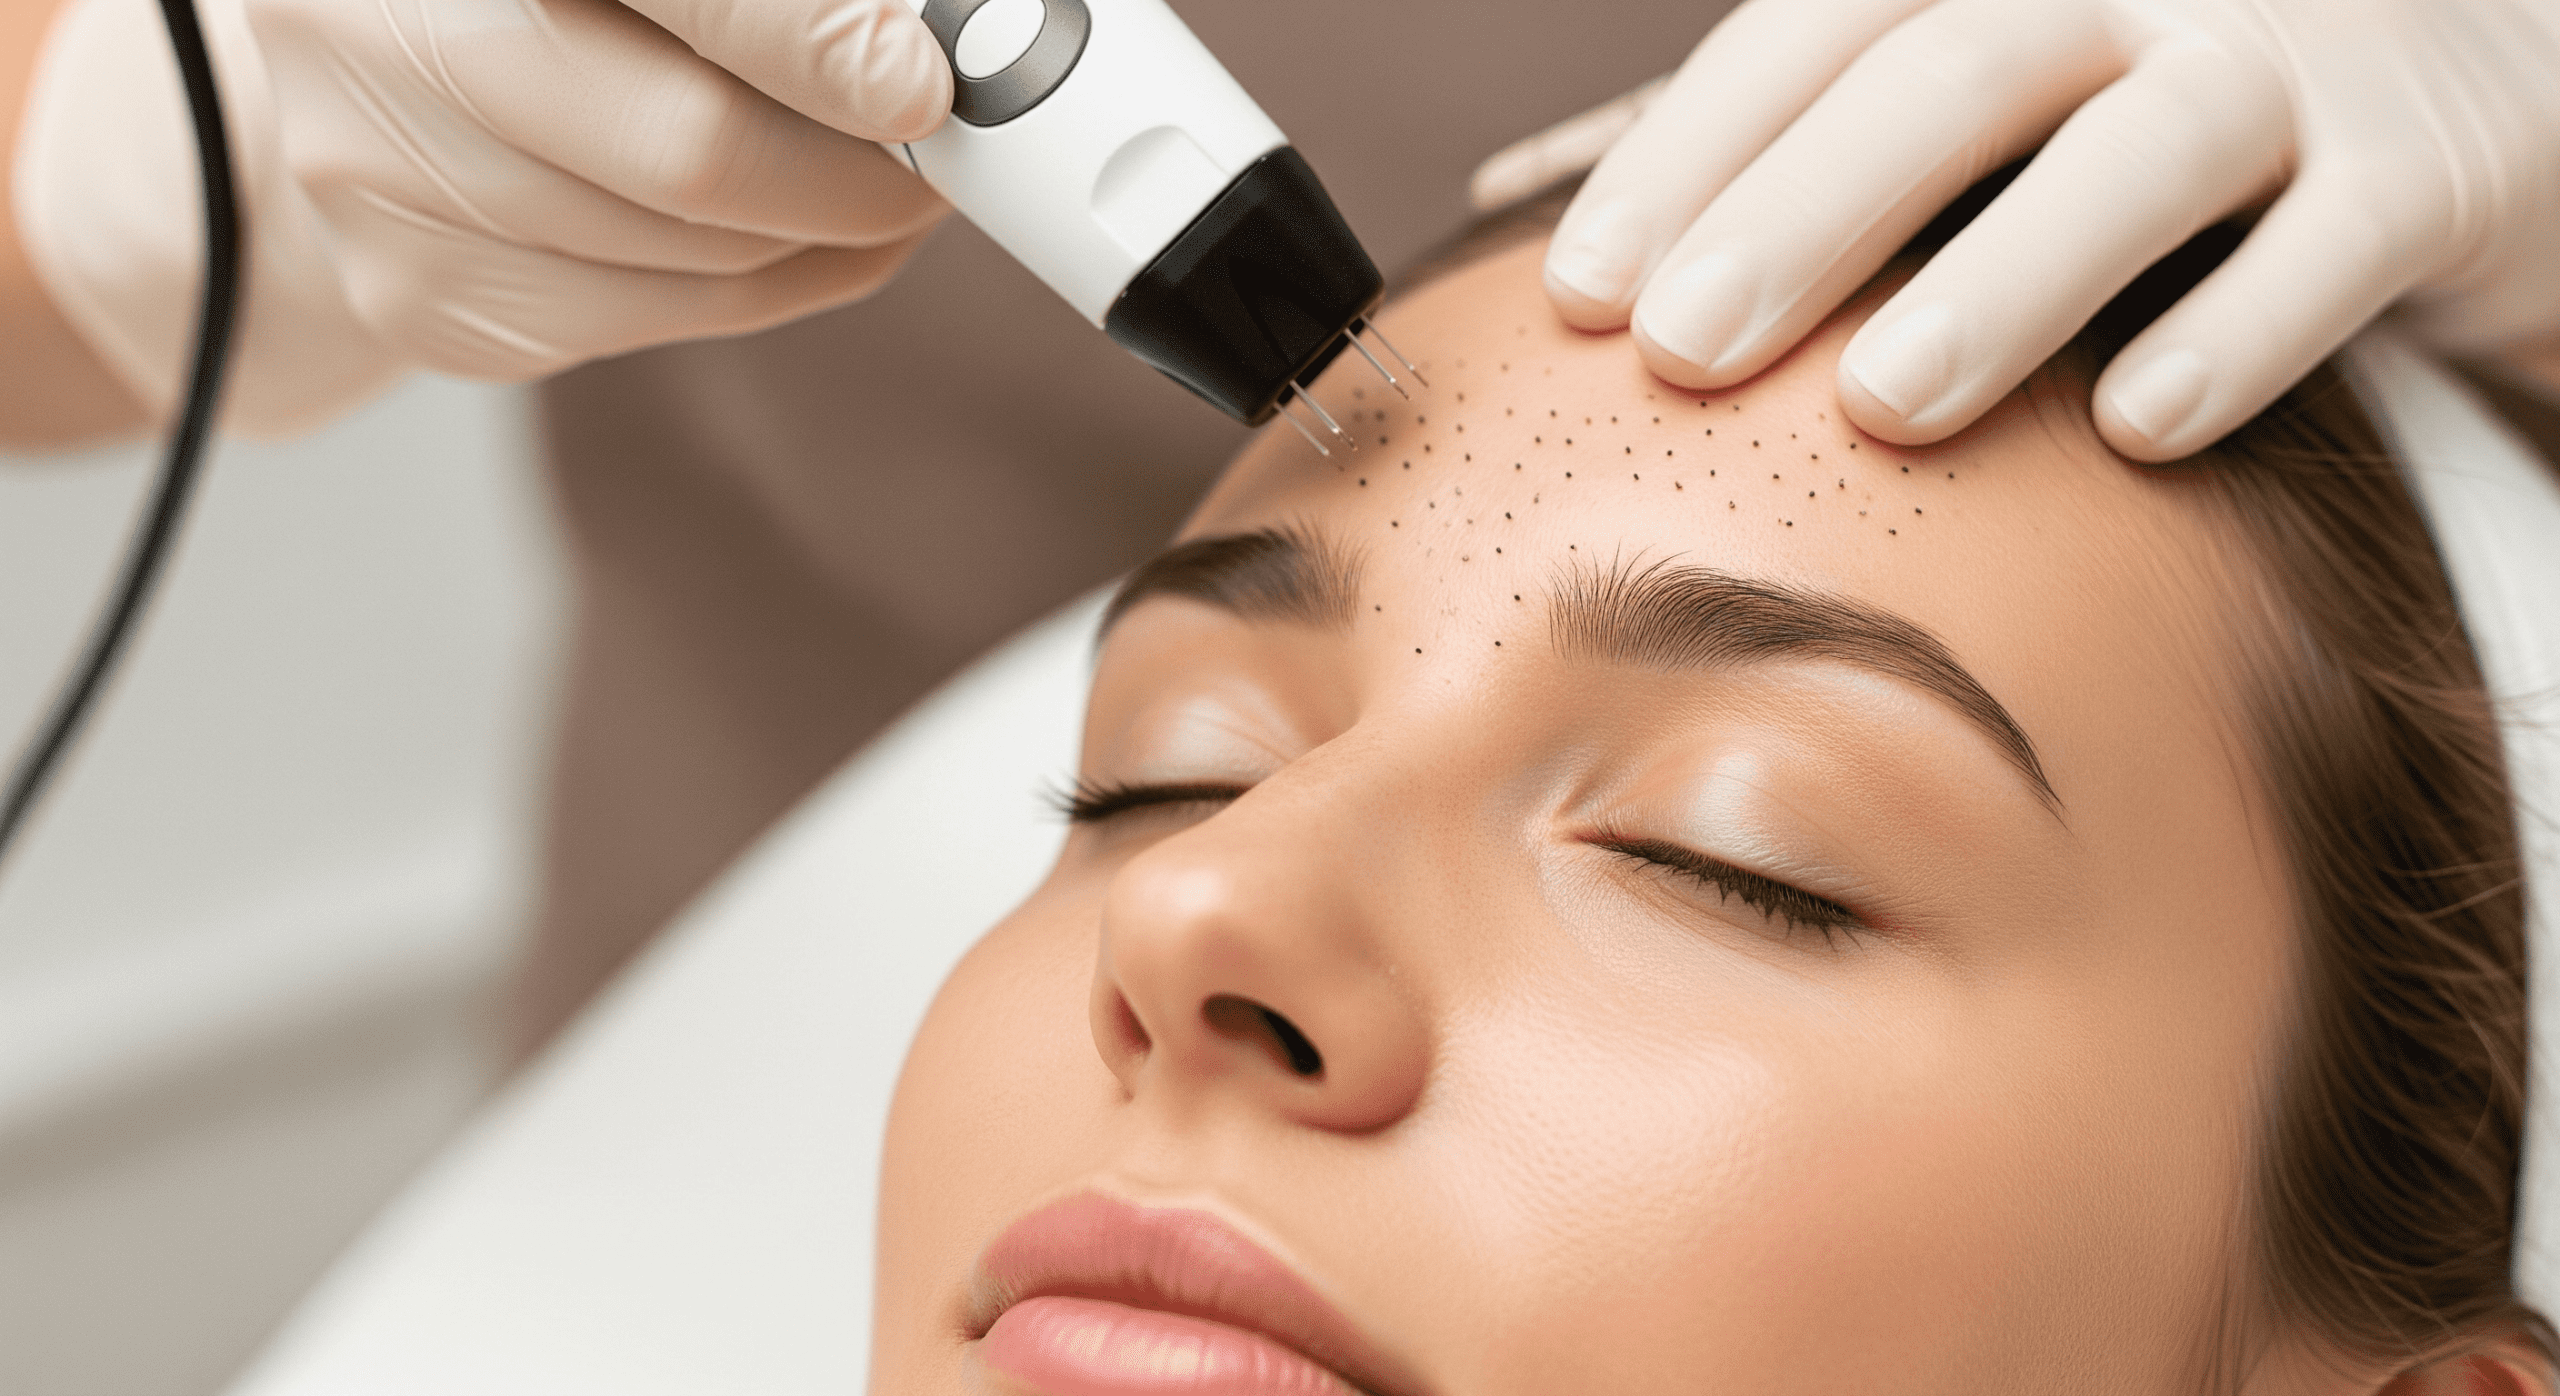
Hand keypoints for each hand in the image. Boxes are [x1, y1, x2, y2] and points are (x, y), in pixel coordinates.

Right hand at [15, 0, 952, 433]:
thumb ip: (761, 3)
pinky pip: (653, 319)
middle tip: (939, 158)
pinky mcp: (421, 298)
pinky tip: (800, 234)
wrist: (365, 47)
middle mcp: (372, 32)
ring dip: (824, 233)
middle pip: (685, 153)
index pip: (687, 2)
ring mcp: (376, 181)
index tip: (921, 86)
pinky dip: (765, 282)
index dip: (811, 45)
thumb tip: (913, 52)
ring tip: (882, 184)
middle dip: (854, 173)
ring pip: (688, 257)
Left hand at [1507, 0, 2559, 460]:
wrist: (2476, 87)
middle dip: (1802, 213)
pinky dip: (2238, 331)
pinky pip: (2336, 242)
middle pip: (1951, 72)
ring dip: (2005, 279)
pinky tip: (2136, 430)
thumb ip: (1789, 128)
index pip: (1814, 29)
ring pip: (2143, 148)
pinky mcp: (2435, 161)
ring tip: (1881, 407)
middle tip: (1682, 350)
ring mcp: (2303, 52)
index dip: (1688, 155)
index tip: (1579, 300)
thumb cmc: (2159, 93)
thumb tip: (1536, 205)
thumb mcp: (1978, 82)